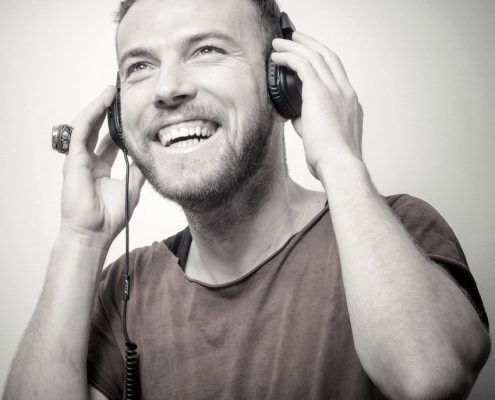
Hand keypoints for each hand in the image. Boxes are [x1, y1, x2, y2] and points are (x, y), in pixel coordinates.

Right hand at [60, 86, 144, 246]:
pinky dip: (90, 116)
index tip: (129, 112)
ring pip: (86, 126)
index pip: (108, 140)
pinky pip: (81, 133)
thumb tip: (149, 156)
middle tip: (118, 94)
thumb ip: (138, 170)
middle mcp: (88, 161)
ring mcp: (79, 160)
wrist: (95, 232)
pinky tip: (101, 104)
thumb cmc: (110, 216)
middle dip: (106, 111)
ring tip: (109, 92)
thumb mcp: (132, 187)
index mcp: (101, 167)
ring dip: (97, 107)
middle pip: (96, 129)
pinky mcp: (73, 160)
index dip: (117, 125)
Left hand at [271, 32, 363, 177]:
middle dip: (310, 44)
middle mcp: (345, 92)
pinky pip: (303, 64)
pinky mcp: (320, 92)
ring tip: (280, 43)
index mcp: (349, 103)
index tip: (309, 55)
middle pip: (328, 56)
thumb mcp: (322, 138)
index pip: (336, 72)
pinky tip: (277, 57)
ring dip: (296, 46)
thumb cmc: (331, 159)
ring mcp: (336, 90)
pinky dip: (289, 57)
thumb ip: (309, 123)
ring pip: (315, 56)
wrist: (339, 165)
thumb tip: (296, 117)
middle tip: (295, 38)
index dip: (322, 59)